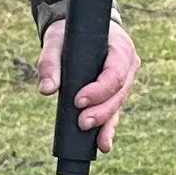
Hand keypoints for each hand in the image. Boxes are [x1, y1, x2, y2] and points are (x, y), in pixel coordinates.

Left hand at [38, 16, 140, 151]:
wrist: (79, 29)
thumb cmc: (69, 32)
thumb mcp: (56, 40)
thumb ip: (50, 62)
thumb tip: (47, 89)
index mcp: (120, 48)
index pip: (115, 73)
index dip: (99, 90)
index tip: (78, 101)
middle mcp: (128, 65)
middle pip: (119, 93)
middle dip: (102, 111)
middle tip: (82, 123)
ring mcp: (125, 81)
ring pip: (118, 105)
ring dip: (106, 124)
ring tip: (99, 143)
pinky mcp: (116, 93)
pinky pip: (114, 112)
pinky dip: (107, 128)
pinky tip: (102, 144)